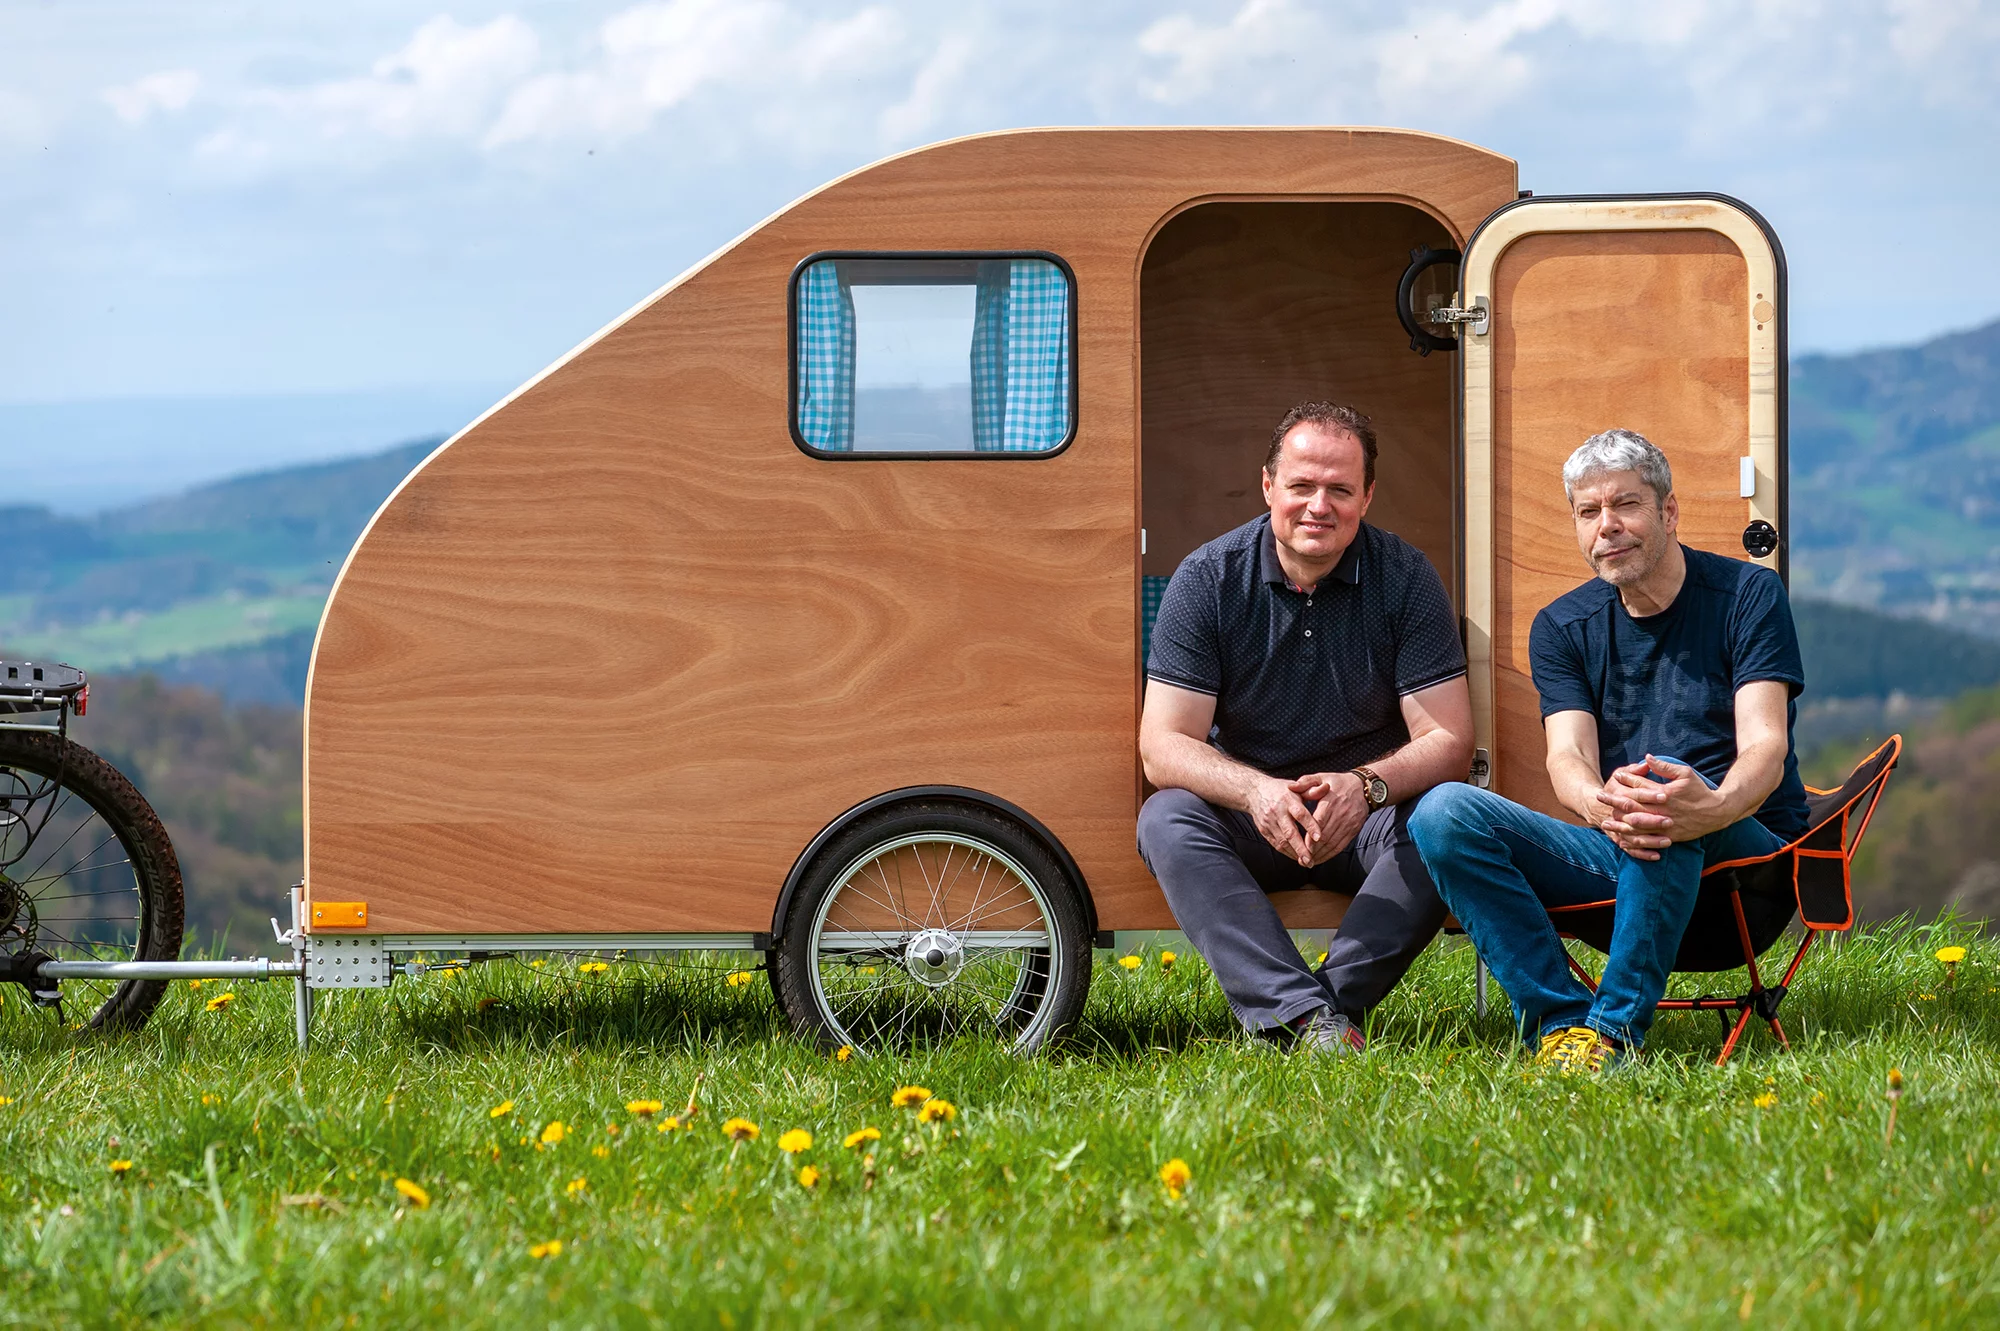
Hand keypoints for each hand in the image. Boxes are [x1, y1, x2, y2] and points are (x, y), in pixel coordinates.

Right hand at [1245, 777, 1318, 865]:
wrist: (1254, 792)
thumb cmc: (1280, 790)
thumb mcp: (1296, 787)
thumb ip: (1312, 790)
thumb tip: (1327, 787)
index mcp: (1288, 799)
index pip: (1300, 814)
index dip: (1310, 825)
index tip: (1319, 837)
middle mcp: (1277, 811)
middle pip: (1290, 832)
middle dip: (1301, 848)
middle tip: (1311, 860)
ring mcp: (1269, 822)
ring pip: (1282, 841)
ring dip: (1294, 853)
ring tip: (1306, 862)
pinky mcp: (1264, 830)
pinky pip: (1276, 844)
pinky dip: (1286, 852)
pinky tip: (1296, 857)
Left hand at [1288, 771, 1367, 865]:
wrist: (1364, 788)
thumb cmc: (1338, 782)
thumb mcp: (1322, 777)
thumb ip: (1305, 782)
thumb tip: (1290, 787)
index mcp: (1330, 801)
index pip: (1320, 822)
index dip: (1311, 836)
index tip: (1302, 846)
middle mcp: (1340, 814)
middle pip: (1325, 836)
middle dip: (1313, 849)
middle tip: (1301, 859)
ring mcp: (1348, 823)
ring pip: (1333, 843)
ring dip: (1321, 854)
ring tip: (1309, 862)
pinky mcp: (1354, 830)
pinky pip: (1341, 845)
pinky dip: (1331, 854)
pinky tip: (1321, 859)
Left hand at [1599, 755, 1726, 857]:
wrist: (1717, 813)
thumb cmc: (1700, 790)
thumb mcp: (1685, 773)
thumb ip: (1664, 766)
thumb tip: (1646, 757)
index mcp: (1665, 793)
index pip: (1639, 786)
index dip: (1625, 780)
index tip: (1615, 776)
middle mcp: (1662, 810)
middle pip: (1633, 806)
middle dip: (1614, 801)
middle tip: (1599, 797)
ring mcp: (1664, 825)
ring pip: (1637, 826)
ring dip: (1619, 824)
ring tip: (1604, 822)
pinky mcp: (1668, 837)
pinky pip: (1647, 840)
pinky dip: (1633, 841)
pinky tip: (1622, 840)